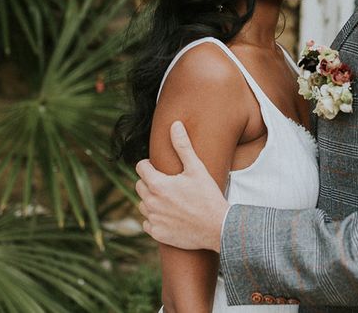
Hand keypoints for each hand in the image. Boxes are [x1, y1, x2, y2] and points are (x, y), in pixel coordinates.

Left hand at [135, 121, 229, 251]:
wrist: (218, 228)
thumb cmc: (207, 196)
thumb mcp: (196, 168)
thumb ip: (182, 146)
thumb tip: (175, 124)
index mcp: (157, 184)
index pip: (140, 167)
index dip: (149, 165)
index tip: (161, 168)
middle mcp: (151, 202)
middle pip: (139, 185)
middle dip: (150, 181)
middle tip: (168, 183)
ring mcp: (153, 220)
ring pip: (142, 204)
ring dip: (151, 200)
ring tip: (170, 199)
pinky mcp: (157, 234)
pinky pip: (147, 223)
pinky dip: (155, 218)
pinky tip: (170, 215)